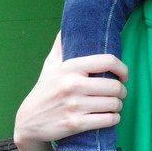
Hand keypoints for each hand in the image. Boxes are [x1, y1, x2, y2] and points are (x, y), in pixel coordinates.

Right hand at [13, 34, 127, 150]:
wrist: (28, 121)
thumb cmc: (45, 90)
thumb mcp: (50, 65)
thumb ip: (61, 45)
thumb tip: (67, 25)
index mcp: (69, 67)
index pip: (108, 61)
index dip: (122, 68)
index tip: (123, 75)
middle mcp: (72, 85)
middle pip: (115, 86)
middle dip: (122, 91)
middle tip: (120, 93)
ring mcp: (74, 106)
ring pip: (114, 104)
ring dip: (119, 106)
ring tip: (115, 105)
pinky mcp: (75, 124)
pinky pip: (108, 120)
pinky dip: (114, 119)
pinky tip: (111, 116)